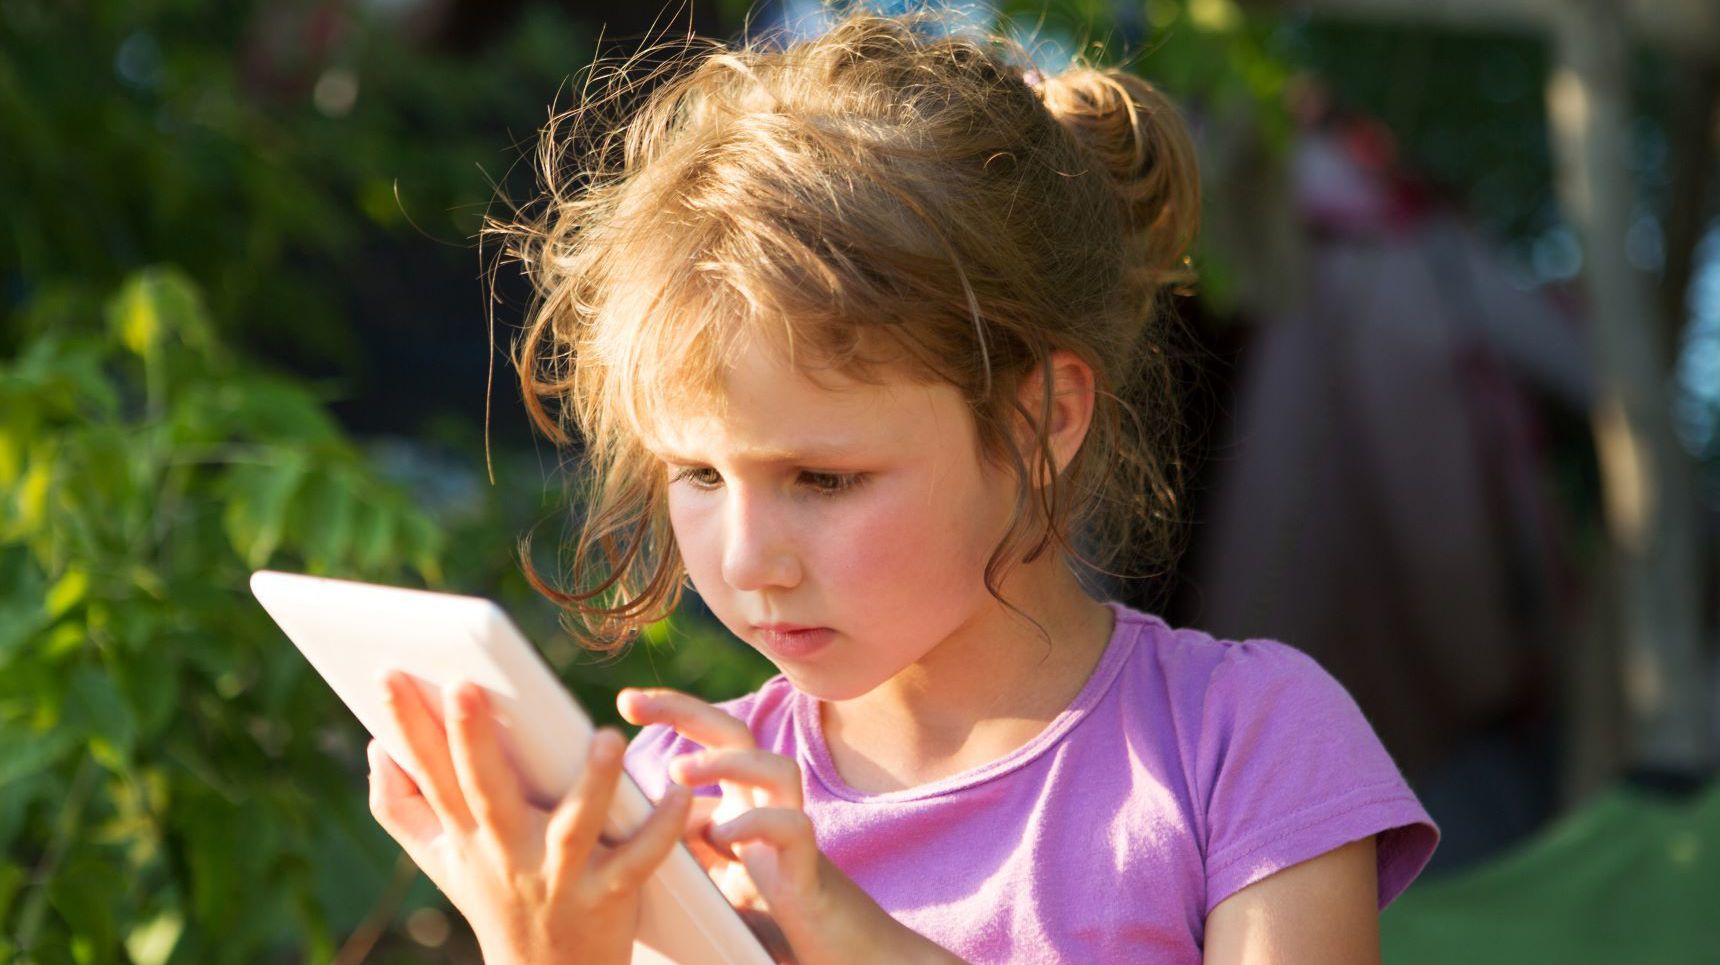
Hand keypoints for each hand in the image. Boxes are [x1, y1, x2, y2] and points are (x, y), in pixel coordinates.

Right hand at [368, 671, 691, 964]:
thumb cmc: (496, 898)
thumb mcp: (441, 859)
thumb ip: (401, 806)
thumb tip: (377, 746)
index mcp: (467, 834)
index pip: (430, 771)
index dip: (407, 723)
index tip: (389, 673)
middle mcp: (508, 851)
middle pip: (485, 792)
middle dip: (471, 741)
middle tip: (462, 686)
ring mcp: (560, 875)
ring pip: (574, 825)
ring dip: (592, 783)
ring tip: (606, 739)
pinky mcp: (609, 895)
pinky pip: (640, 861)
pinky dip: (662, 829)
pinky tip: (679, 793)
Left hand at [618, 688, 965, 964]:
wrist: (844, 957)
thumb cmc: (778, 921)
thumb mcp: (717, 877)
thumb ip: (687, 847)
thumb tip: (636, 824)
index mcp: (744, 805)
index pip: (713, 739)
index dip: (673, 713)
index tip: (627, 701)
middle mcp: (770, 808)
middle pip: (737, 735)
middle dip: (684, 710)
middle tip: (630, 702)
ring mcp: (793, 836)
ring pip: (775, 768)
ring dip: (725, 762)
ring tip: (677, 771)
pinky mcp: (809, 873)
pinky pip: (792, 829)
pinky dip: (756, 825)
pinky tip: (722, 837)